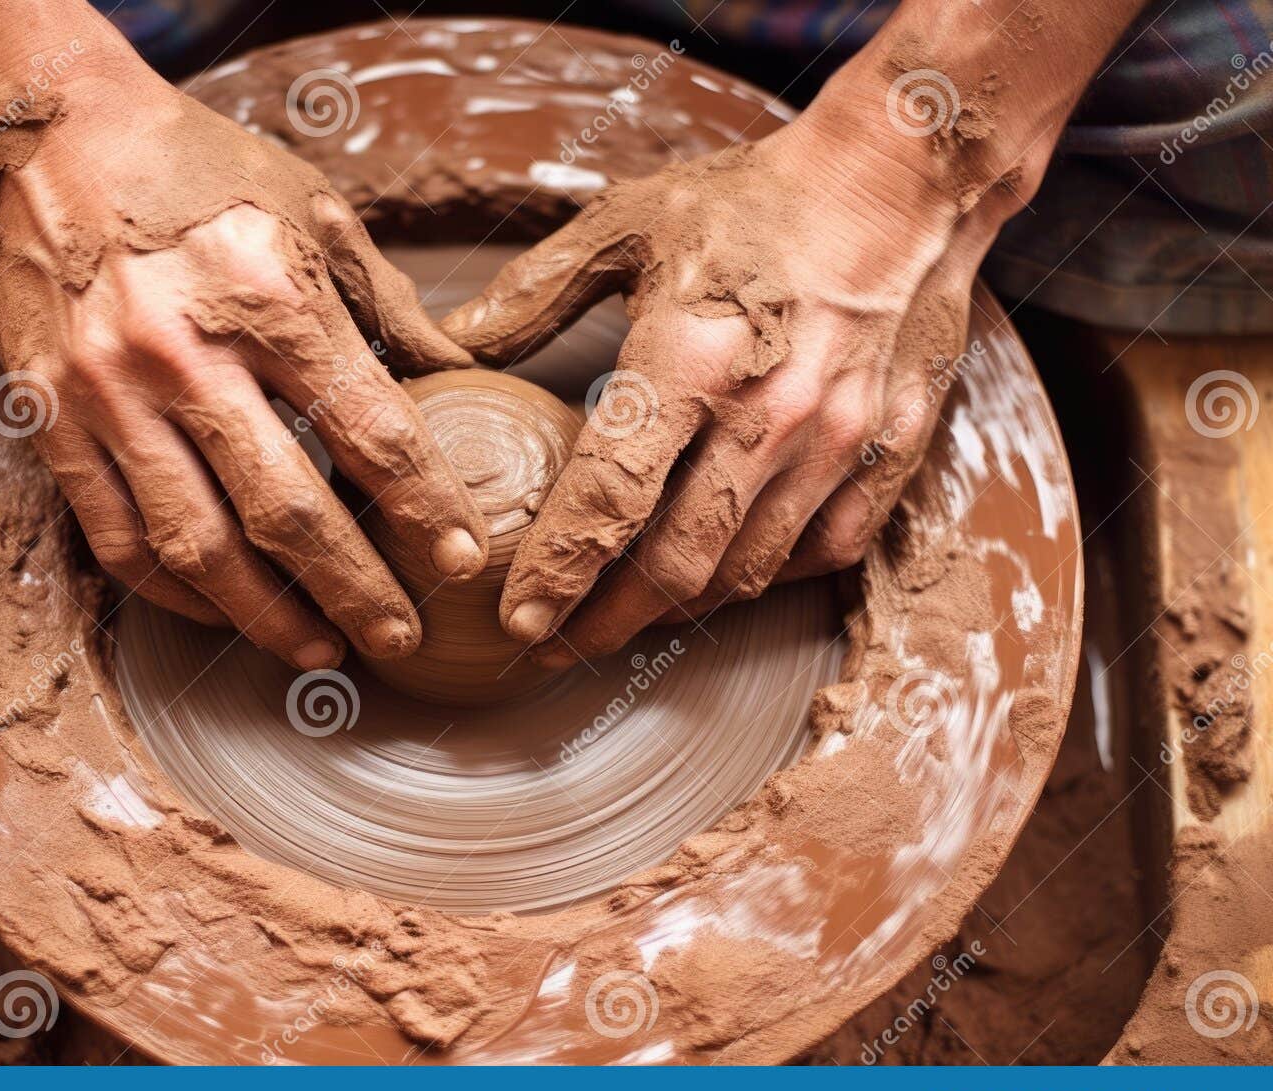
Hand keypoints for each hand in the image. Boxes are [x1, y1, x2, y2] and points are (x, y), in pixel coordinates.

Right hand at [0, 72, 485, 669]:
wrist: (45, 135)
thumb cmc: (195, 167)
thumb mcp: (314, 210)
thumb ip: (391, 304)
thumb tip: (464, 373)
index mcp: (270, 294)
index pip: (371, 432)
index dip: (426, 510)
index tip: (462, 563)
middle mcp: (186, 352)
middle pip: (287, 511)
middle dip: (358, 590)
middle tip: (403, 639)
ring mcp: (110, 394)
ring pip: (197, 546)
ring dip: (268, 616)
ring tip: (322, 650)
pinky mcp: (52, 421)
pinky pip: (117, 537)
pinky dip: (175, 592)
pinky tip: (225, 612)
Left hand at [442, 109, 1010, 665]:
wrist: (904, 180)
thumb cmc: (757, 200)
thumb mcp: (629, 220)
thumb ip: (535, 292)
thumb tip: (453, 347)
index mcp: (689, 359)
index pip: (606, 501)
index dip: (556, 574)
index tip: (518, 620)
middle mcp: (767, 416)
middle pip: (674, 566)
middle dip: (606, 621)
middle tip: (561, 644)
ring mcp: (836, 443)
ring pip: (745, 572)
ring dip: (678, 610)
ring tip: (628, 617)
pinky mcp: (890, 453)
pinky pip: (824, 551)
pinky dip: (768, 575)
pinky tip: (725, 573)